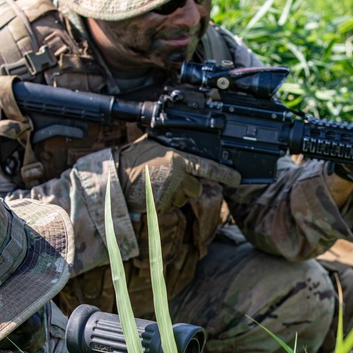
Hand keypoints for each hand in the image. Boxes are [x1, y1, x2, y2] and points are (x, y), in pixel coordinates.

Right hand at [118, 137, 240, 212]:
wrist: (114, 177)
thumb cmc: (132, 159)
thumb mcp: (153, 146)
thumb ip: (170, 148)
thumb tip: (179, 145)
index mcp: (178, 159)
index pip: (207, 167)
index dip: (225, 173)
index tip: (238, 178)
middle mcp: (178, 176)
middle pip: (196, 188)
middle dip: (188, 187)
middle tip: (171, 181)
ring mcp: (170, 193)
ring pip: (182, 199)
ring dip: (174, 195)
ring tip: (155, 185)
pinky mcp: (162, 206)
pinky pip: (169, 207)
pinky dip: (162, 203)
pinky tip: (150, 194)